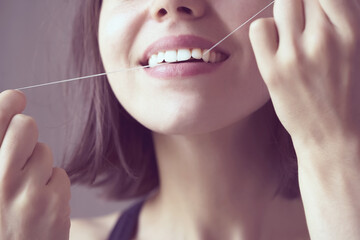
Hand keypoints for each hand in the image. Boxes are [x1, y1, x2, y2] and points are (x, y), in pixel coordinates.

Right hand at [0, 90, 70, 239]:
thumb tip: (13, 114)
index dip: (6, 105)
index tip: (16, 98)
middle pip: (25, 127)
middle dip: (26, 131)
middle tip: (22, 147)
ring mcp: (27, 195)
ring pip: (44, 152)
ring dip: (38, 166)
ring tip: (25, 192)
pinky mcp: (53, 205)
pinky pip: (60, 175)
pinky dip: (52, 185)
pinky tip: (39, 206)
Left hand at [249, 0, 359, 148]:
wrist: (333, 136)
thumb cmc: (347, 94)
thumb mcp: (354, 52)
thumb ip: (341, 22)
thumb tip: (319, 4)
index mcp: (351, 32)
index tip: (313, 6)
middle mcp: (324, 39)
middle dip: (303, 3)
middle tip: (303, 22)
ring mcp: (295, 55)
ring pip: (283, 4)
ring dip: (286, 14)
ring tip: (291, 32)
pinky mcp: (272, 70)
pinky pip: (260, 28)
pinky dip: (266, 30)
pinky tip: (275, 44)